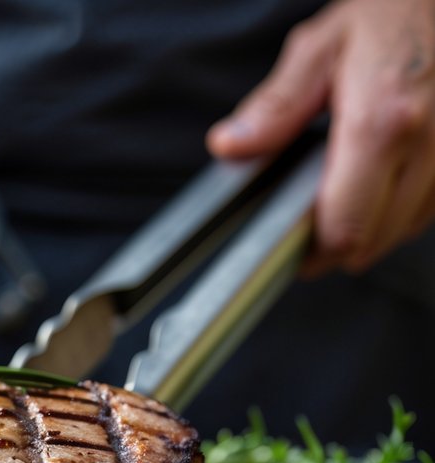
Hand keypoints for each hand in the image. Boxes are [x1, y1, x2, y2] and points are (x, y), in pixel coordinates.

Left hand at [207, 0, 434, 274]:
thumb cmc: (386, 14)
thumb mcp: (317, 51)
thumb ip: (275, 108)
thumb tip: (231, 145)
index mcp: (381, 122)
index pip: (346, 224)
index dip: (314, 253)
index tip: (292, 254)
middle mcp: (427, 143)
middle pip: (374, 239)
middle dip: (336, 249)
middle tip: (307, 238)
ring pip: (405, 230)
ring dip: (370, 232)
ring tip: (338, 208)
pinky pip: (429, 209)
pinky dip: (399, 213)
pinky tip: (376, 191)